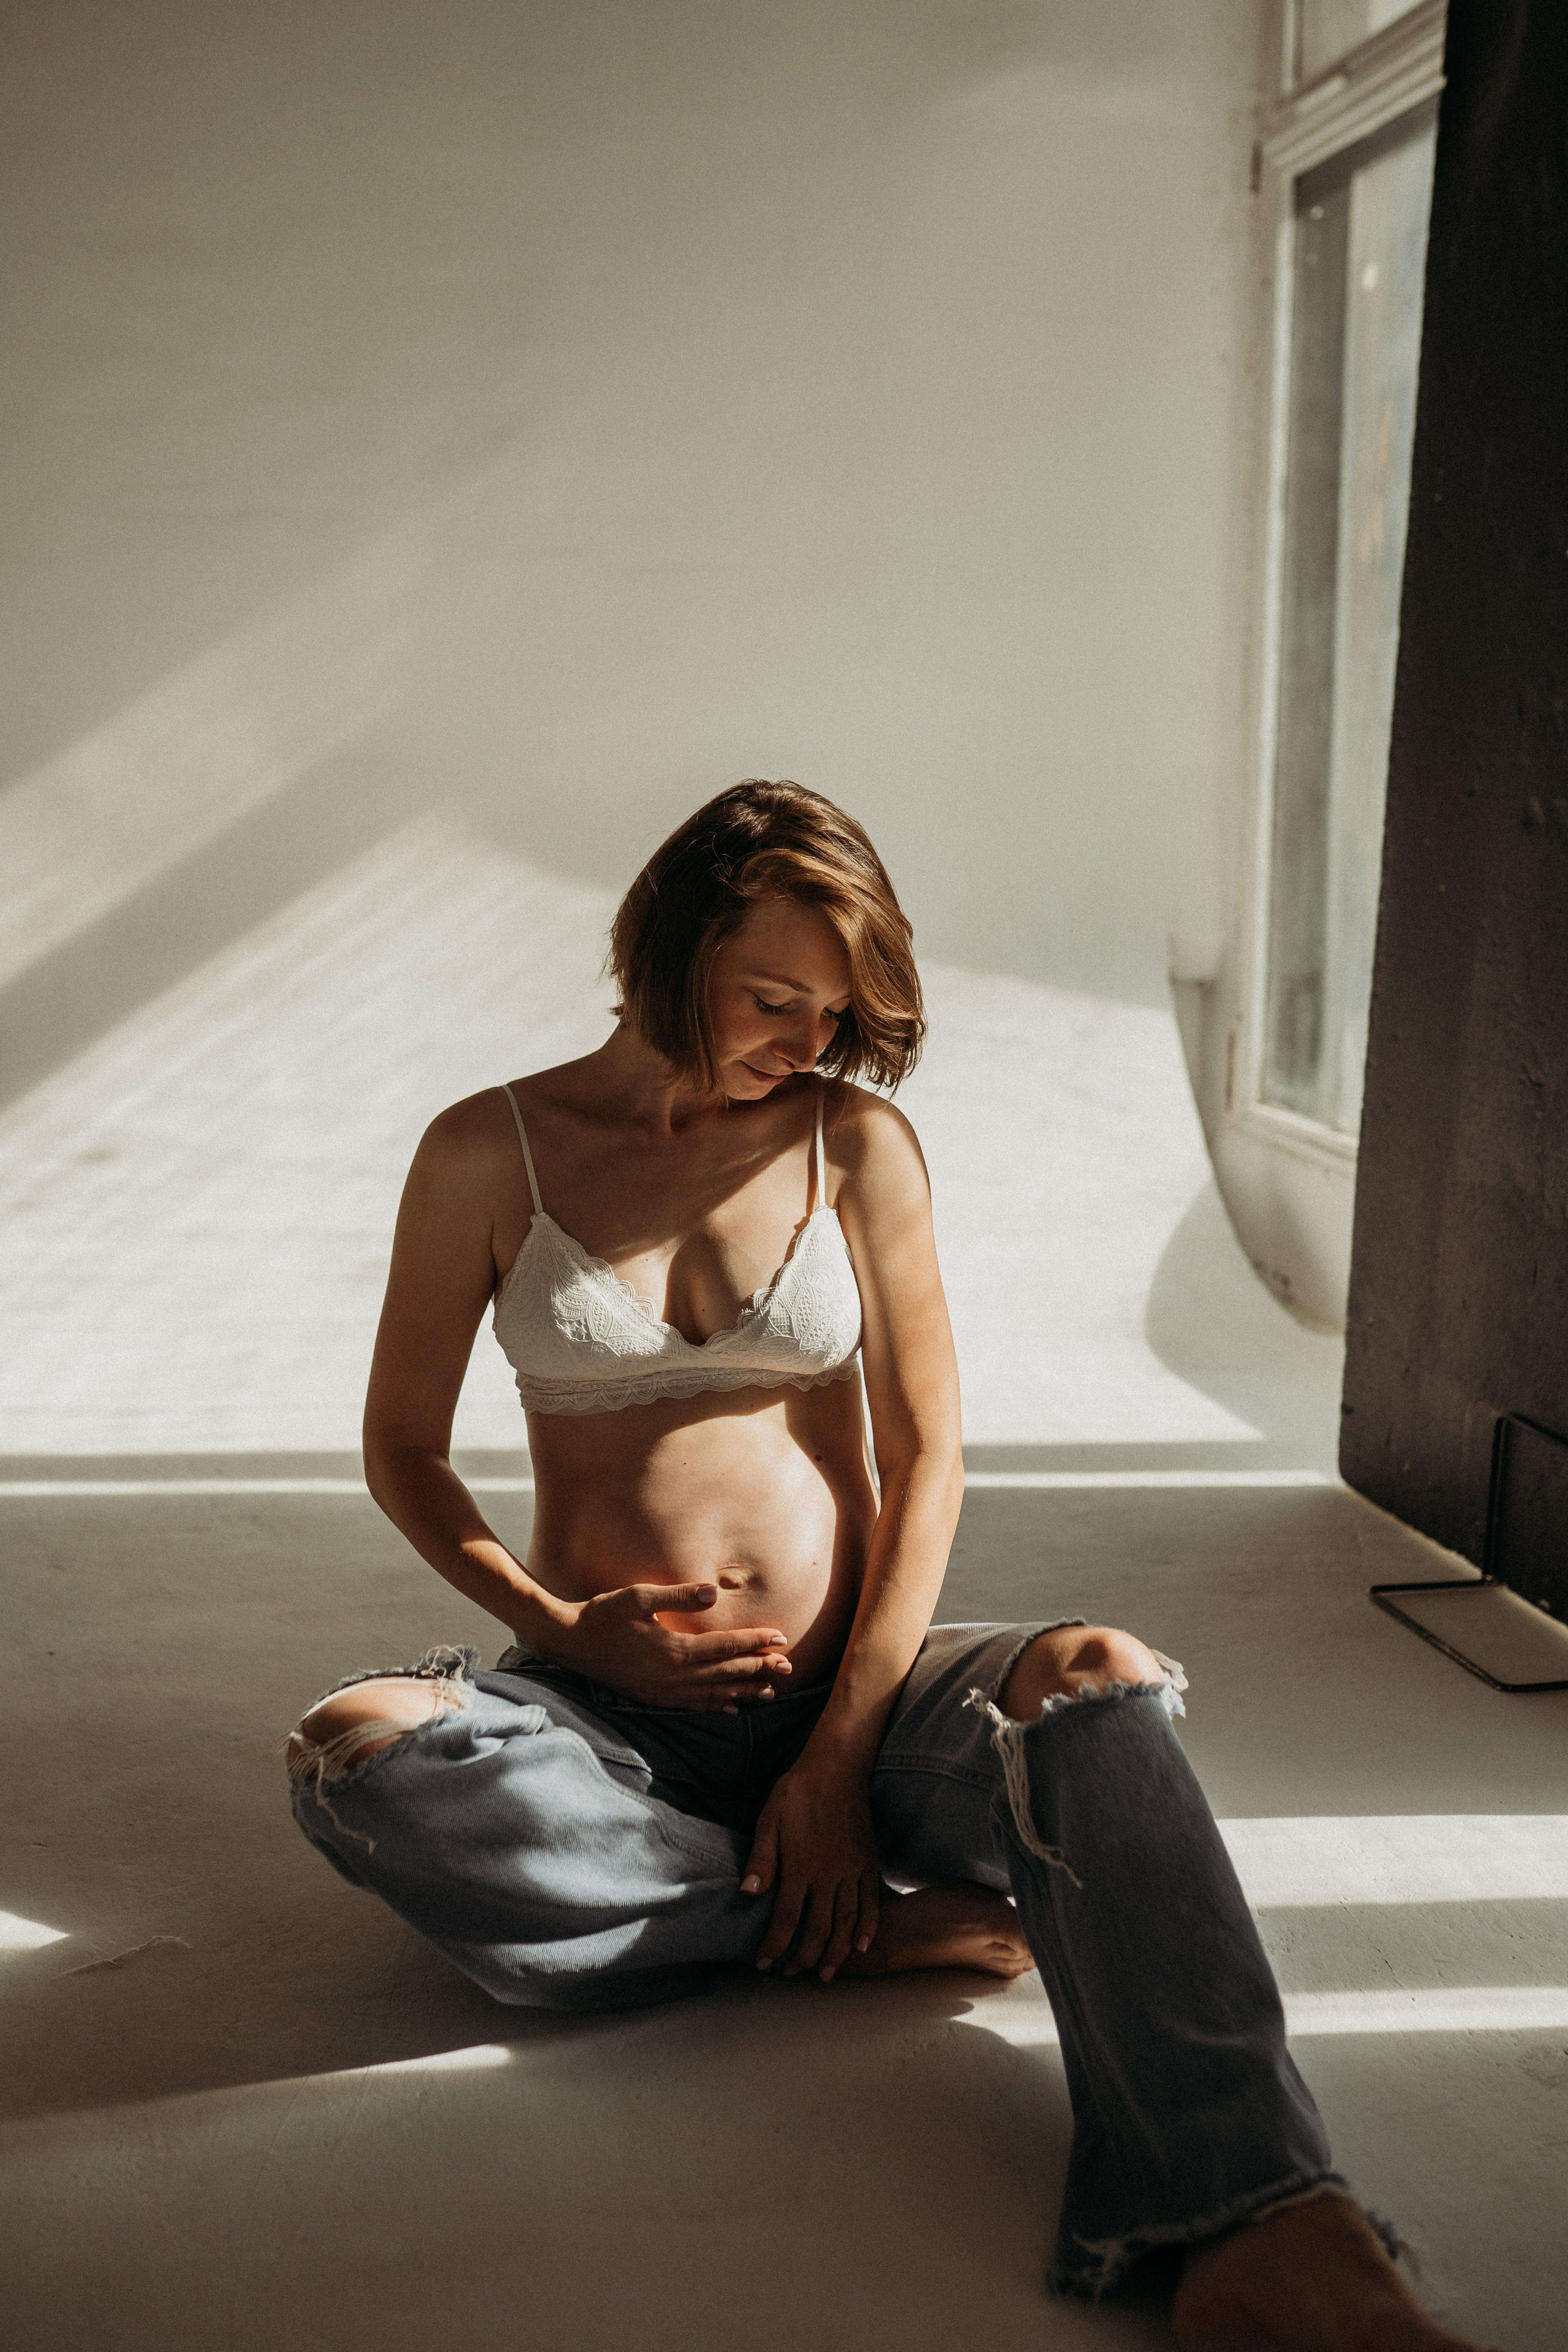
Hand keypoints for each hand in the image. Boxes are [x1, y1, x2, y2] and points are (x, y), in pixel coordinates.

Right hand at [543, 1582, 792, 1710]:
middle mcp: (672, 1677)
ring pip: (713, 1694)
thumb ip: (679, 1596)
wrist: (568, 1641)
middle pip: (725, 1673)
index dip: (754, 1642)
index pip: (725, 1647)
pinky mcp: (652, 1698)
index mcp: (673, 1650)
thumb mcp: (639, 1597)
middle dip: (758, 1669)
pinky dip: (716, 1706)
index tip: (781, 1639)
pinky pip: (692, 1706)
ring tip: (769, 1691)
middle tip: (788, 1667)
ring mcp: (662, 1691)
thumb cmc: (603, 1613)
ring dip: (743, 1691)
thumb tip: (714, 1594)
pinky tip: (731, 1708)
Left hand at [742, 1759, 880, 1979]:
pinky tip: (862, 1945)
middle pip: (817, 1929)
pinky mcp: (867, 1862)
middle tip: (792, 1973)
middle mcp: (828, 1874)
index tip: (764, 1963)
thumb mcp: (769, 1819)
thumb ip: (761, 1859)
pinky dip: (868, 1926)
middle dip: (803, 1957)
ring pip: (845, 1922)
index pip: (785, 1919)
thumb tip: (748, 1893)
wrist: (837, 1767)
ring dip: (836, 1952)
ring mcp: (852, 1870)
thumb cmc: (797, 1791)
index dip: (774, 1946)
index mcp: (800, 1866)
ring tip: (827, 1973)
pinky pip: (870, 1901)